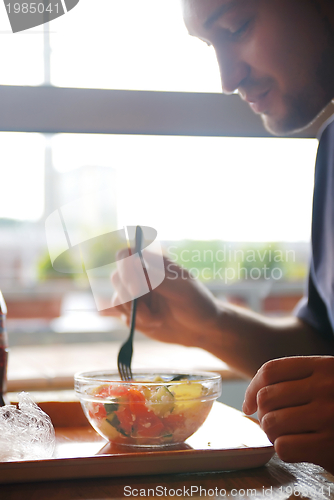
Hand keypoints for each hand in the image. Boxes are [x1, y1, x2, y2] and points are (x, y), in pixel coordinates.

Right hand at [110, 249, 220, 347]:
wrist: (201, 329)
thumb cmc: (196, 303)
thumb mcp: (182, 290)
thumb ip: (158, 278)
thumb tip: (136, 263)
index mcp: (153, 263)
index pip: (126, 255)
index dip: (125, 268)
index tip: (136, 288)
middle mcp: (141, 276)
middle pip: (117, 278)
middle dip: (128, 297)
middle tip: (146, 312)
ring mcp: (136, 295)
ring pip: (118, 299)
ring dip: (135, 312)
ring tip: (157, 319)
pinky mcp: (134, 313)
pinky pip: (124, 316)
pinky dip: (137, 322)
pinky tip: (156, 323)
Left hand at [243, 356, 333, 472]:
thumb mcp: (330, 378)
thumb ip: (300, 378)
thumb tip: (252, 400)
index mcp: (324, 366)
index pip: (271, 370)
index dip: (251, 387)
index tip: (249, 403)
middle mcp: (326, 388)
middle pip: (267, 397)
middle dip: (263, 413)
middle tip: (274, 421)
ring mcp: (328, 417)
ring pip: (271, 423)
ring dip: (272, 433)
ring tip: (286, 434)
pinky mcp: (329, 446)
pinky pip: (283, 447)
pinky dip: (284, 449)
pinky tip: (297, 447)